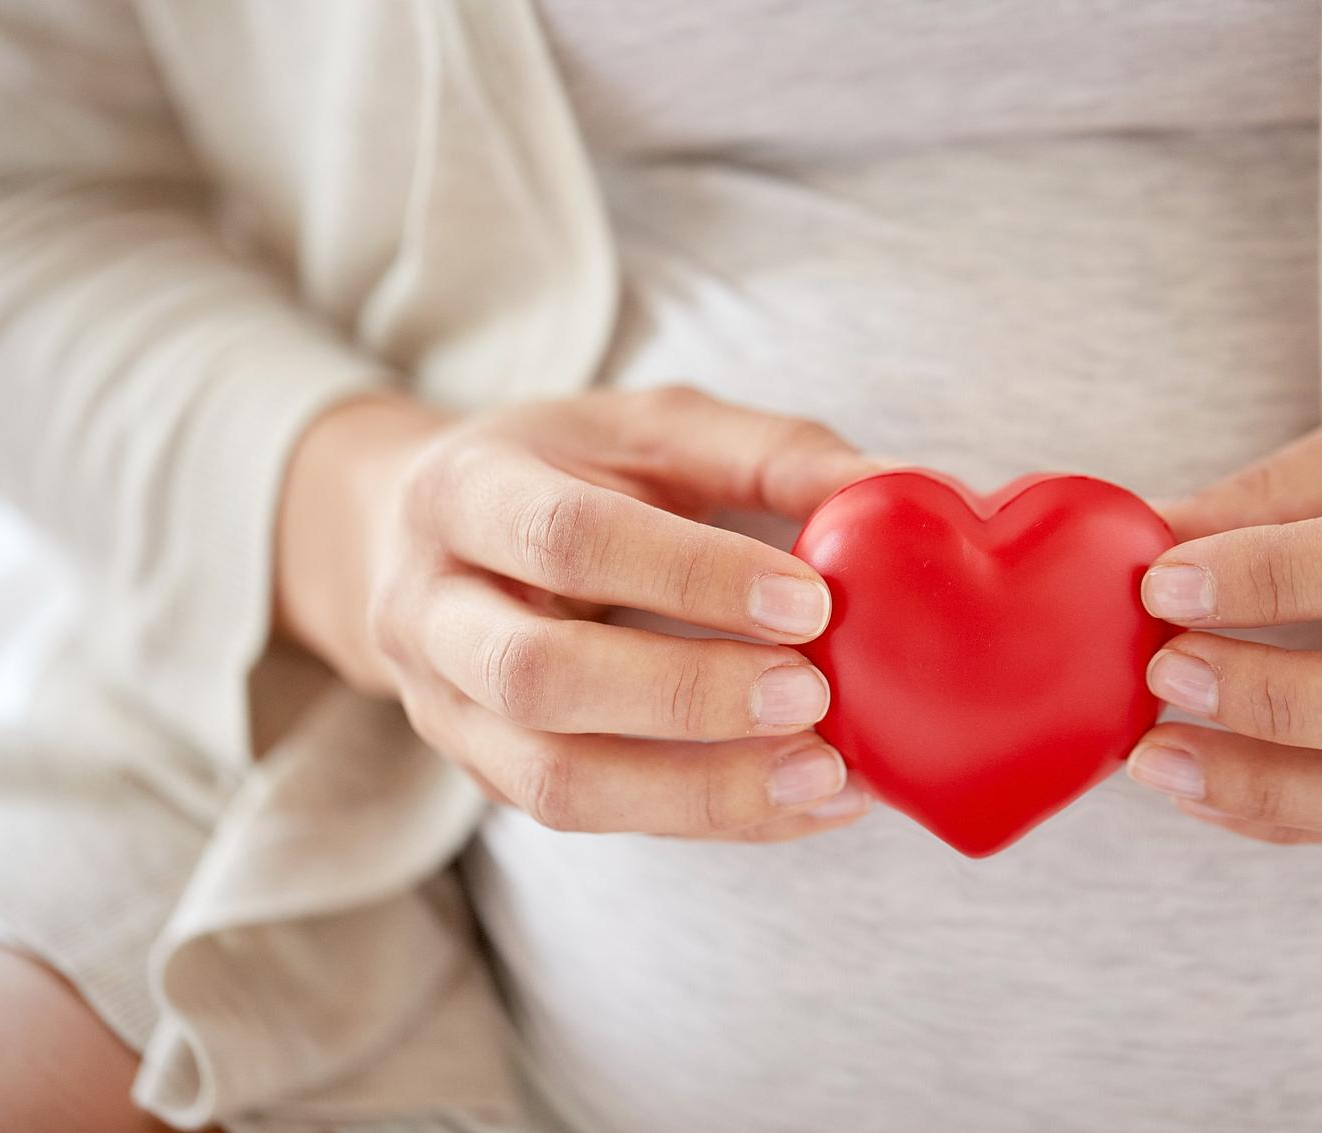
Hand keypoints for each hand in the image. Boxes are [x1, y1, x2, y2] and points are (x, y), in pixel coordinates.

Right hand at [276, 385, 883, 840]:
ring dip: (699, 791)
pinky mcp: (486, 777)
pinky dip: (709, 818)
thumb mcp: (650, 430)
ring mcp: (446, 711)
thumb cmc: (560, 471)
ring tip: (827, 776)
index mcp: (465, 493)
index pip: (567, 540)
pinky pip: (594, 821)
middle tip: (813, 696)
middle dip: (685, 696)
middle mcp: (431, 611)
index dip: (689, 576)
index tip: (810, 600)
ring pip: (554, 782)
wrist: (416, 536)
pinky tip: (804, 802)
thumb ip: (768, 455)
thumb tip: (904, 487)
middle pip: (536, 677)